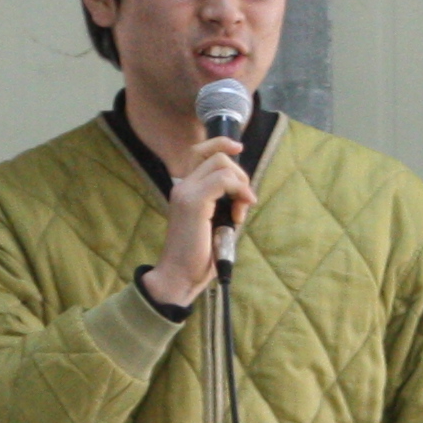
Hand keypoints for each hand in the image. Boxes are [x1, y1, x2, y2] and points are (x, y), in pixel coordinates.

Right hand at [142, 147, 254, 311]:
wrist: (179, 277)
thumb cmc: (198, 256)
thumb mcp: (215, 223)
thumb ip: (224, 202)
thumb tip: (244, 191)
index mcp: (185, 189)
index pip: (200, 151)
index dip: (222, 144)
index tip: (239, 149)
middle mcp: (182, 186)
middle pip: (216, 155)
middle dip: (240, 174)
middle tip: (243, 202)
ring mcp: (186, 192)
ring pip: (222, 164)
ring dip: (241, 185)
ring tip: (240, 212)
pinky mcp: (194, 202)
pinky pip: (224, 180)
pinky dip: (239, 191)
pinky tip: (240, 213)